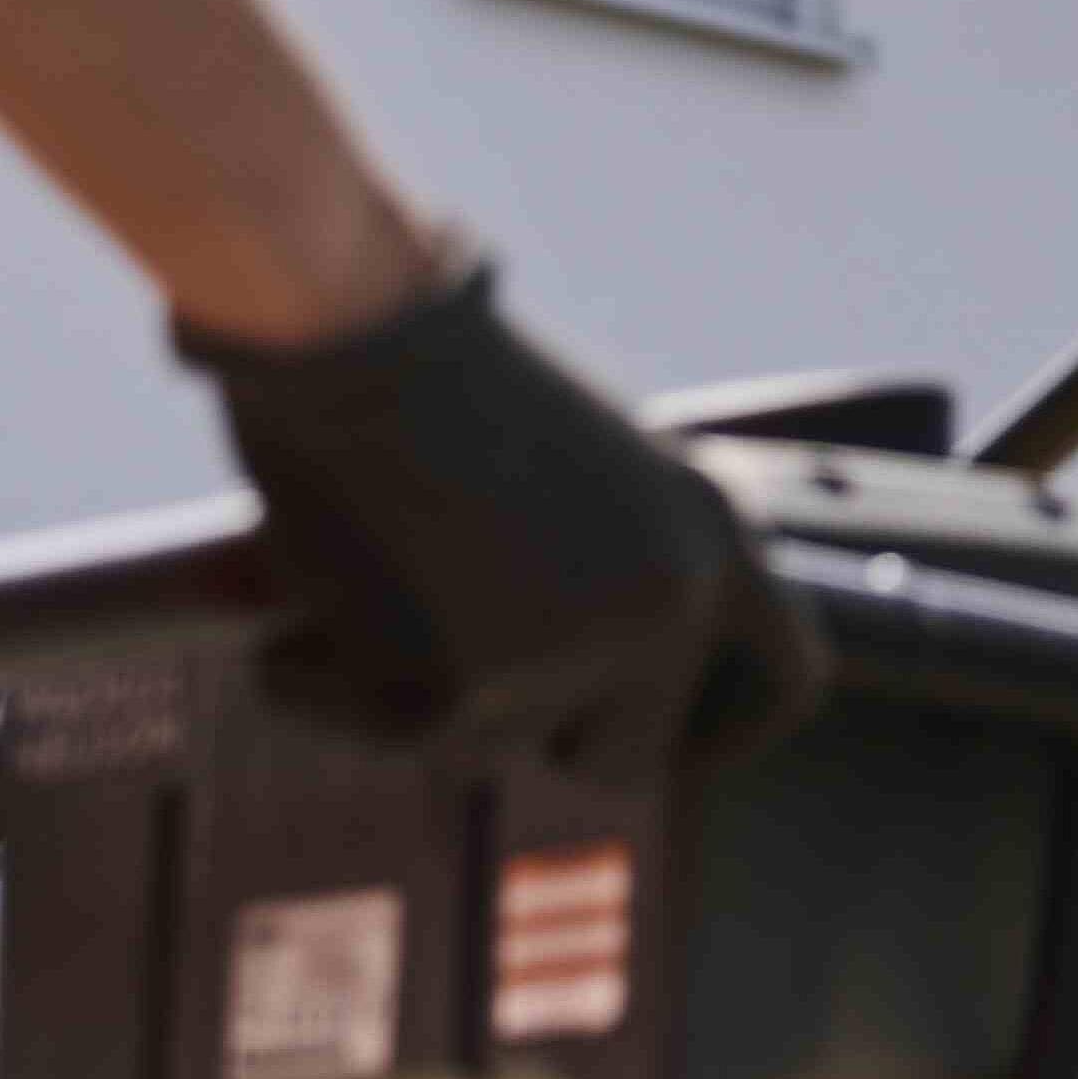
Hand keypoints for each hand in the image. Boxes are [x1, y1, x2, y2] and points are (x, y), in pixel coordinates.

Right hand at [179, 254, 814, 775]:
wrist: (347, 322)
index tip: (671, 756)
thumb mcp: (579, 468)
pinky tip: (287, 623)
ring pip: (499, 751)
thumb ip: (613, 571)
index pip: (789, 679)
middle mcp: (673, 596)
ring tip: (360, 587)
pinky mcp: (475, 685)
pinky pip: (393, 738)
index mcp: (714, 530)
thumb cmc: (427, 370)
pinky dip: (323, 691)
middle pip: (629, 755)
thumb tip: (588, 693)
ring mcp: (584, 647)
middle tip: (460, 671)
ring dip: (420, 698)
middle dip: (544, 737)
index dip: (727, 736)